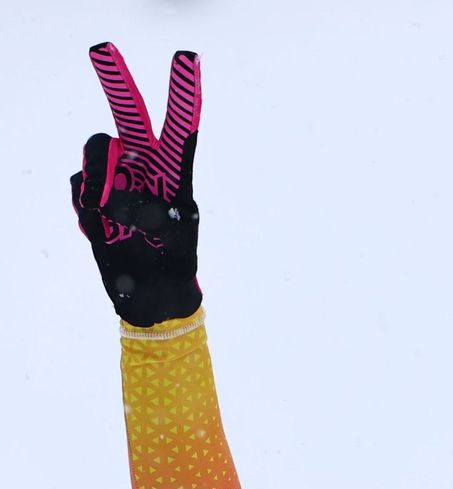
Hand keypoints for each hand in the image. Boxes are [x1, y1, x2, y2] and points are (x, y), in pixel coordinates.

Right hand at [69, 43, 202, 326]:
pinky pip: (80, 186)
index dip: (183, 92)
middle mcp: (144, 162)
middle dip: (116, 79)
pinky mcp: (90, 190)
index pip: (181, 125)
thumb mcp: (174, 237)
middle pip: (129, 113)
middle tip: (102, 48)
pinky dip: (89, 211)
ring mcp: (114, 173)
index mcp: (175, 170)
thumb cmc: (172, 261)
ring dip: (99, 181)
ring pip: (95, 150)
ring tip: (110, 216)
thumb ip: (146, 210)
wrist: (148, 290)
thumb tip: (109, 194)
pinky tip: (104, 230)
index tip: (187, 59)